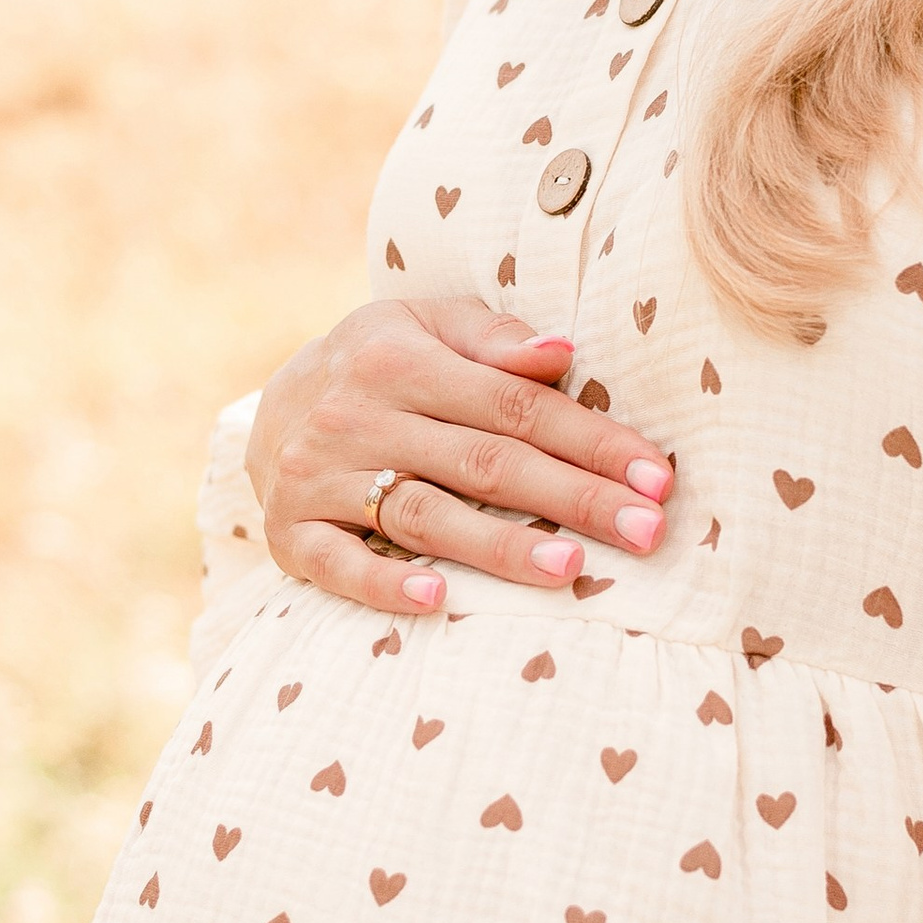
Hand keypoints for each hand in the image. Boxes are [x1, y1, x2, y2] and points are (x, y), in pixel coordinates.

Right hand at [247, 297, 671, 617]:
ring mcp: (320, 477)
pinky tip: (438, 598)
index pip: (514, 403)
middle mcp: (357, 416)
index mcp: (399, 358)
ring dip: (500, 547)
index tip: (656, 475)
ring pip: (424, 516)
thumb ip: (493, 337)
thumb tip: (562, 352)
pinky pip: (340, 565)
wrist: (267, 404)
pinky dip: (385, 583)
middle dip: (572, 497)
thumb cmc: (377, 362)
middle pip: (483, 462)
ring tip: (571, 568)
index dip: (590, 439)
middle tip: (645, 530)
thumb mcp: (426, 324)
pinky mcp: (292, 532)